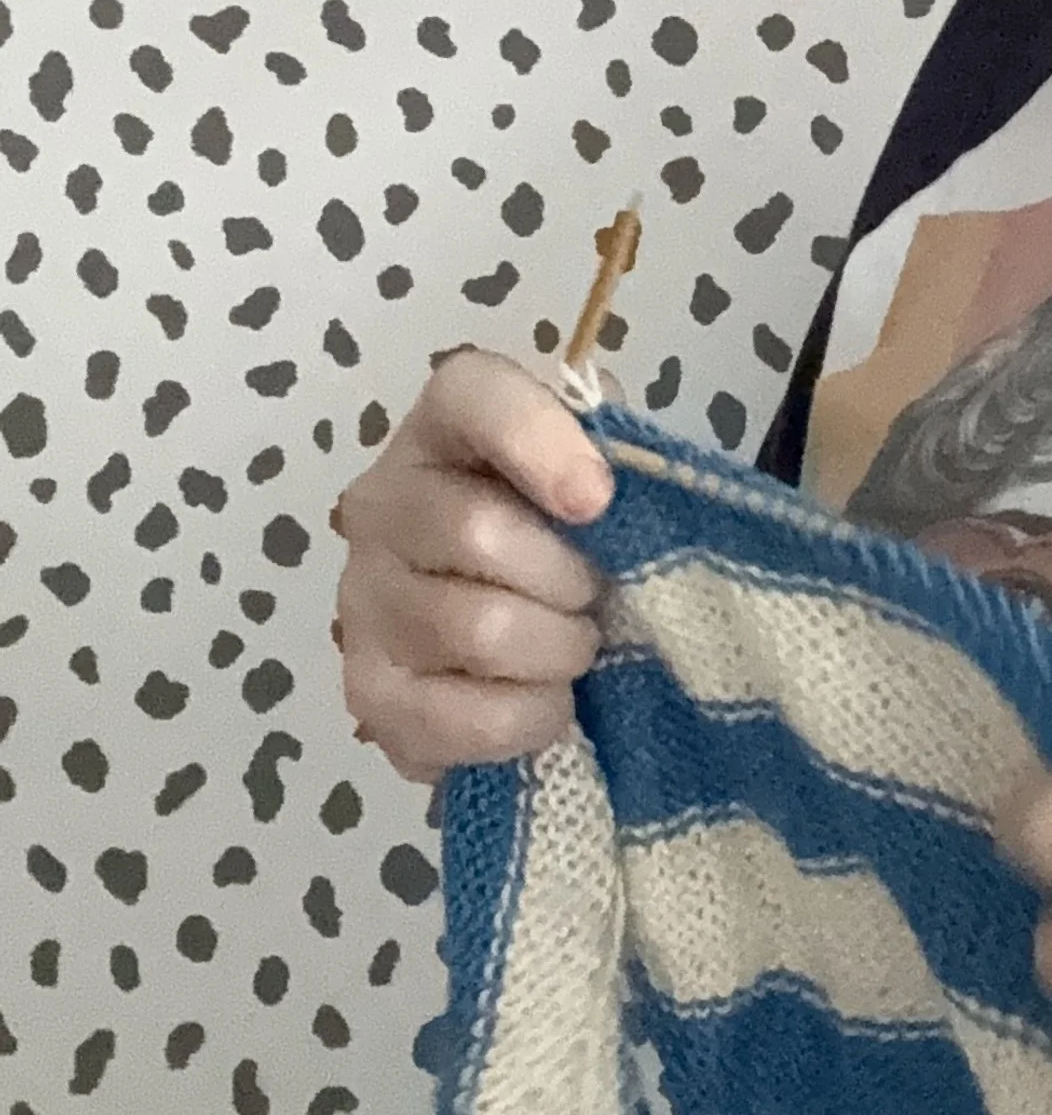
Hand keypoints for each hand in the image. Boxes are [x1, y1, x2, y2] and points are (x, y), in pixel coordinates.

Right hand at [330, 347, 612, 785]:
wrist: (521, 630)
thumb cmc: (571, 535)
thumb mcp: (604, 472)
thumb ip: (618, 452)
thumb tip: (625, 480)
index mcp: (445, 426)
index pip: (472, 397)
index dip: (538, 440)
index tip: (598, 499)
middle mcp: (382, 503)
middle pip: (475, 532)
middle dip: (569, 577)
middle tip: (597, 595)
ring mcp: (363, 601)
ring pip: (475, 629)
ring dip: (557, 649)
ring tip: (577, 646)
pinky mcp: (368, 694)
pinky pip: (459, 717)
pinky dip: (527, 717)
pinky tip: (548, 702)